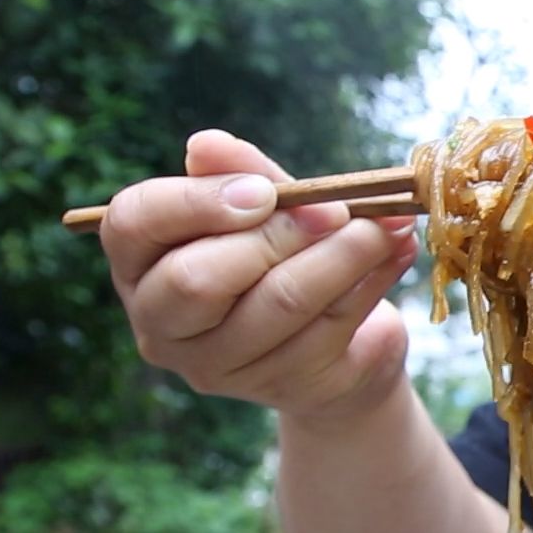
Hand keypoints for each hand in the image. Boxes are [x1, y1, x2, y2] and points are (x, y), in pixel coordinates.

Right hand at [100, 129, 419, 421]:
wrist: (338, 342)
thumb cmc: (283, 255)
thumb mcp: (264, 208)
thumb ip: (241, 174)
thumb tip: (207, 145)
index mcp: (140, 265)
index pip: (135, 224)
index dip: (198, 201)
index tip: (263, 191)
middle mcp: (163, 326)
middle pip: (199, 279)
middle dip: (277, 234)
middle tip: (334, 208)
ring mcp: (219, 367)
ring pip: (279, 304)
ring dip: (343, 254)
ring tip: (387, 223)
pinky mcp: (284, 387)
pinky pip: (334, 325)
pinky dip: (374, 279)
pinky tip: (397, 249)